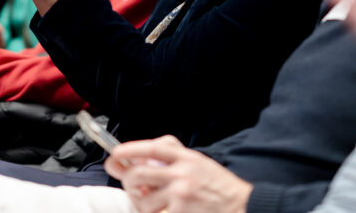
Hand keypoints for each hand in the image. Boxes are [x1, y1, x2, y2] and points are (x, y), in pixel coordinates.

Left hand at [105, 136, 252, 212]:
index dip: (131, 148)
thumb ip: (174, 157)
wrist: (239, 204)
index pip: (153, 148)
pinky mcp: (180, 212)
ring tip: (155, 203)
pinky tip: (165, 211)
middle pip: (138, 173)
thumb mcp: (197, 161)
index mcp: (186, 157)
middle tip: (134, 186)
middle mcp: (182, 173)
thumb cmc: (217, 184)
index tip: (116, 152)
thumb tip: (144, 158)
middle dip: (128, 181)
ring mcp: (180, 194)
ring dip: (143, 204)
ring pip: (143, 200)